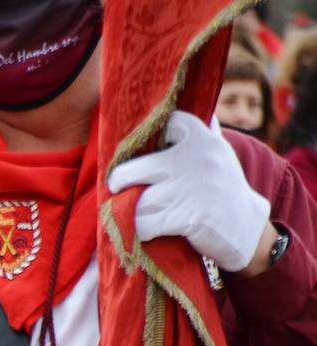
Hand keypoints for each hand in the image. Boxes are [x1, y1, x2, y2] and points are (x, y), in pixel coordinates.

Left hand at [107, 111, 270, 272]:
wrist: (247, 225)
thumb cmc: (222, 185)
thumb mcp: (217, 151)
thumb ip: (202, 128)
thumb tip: (192, 95)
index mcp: (200, 138)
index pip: (158, 128)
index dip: (141, 142)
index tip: (138, 154)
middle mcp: (193, 159)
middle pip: (130, 170)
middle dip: (119, 182)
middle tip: (118, 187)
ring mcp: (189, 189)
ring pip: (135, 201)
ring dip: (128, 210)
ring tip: (130, 210)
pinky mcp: (186, 217)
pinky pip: (144, 224)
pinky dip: (139, 229)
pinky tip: (145, 228)